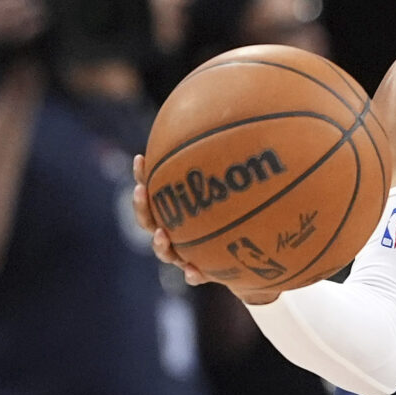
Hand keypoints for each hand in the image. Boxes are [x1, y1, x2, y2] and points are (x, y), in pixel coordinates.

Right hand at [130, 160, 241, 292]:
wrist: (254, 259)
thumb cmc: (244, 217)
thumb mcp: (240, 189)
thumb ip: (234, 163)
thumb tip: (237, 118)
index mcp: (178, 210)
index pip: (154, 189)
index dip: (143, 175)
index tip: (141, 158)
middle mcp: (176, 231)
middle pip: (148, 220)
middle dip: (142, 206)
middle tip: (142, 191)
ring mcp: (186, 253)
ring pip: (164, 250)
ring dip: (159, 243)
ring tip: (162, 235)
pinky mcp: (202, 272)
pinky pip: (195, 275)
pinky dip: (194, 274)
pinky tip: (195, 271)